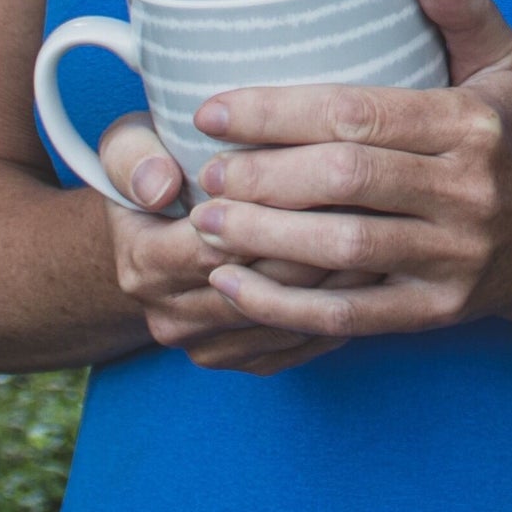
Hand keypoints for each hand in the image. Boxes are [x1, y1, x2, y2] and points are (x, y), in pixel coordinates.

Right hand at [98, 115, 368, 373]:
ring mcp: (209, 346)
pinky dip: (340, 309)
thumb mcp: (126, 149)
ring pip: (290, 316)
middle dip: (318, 243)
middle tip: (375, 204)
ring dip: (340, 279)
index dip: (273, 211)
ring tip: (385, 233)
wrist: (152, 242)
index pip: (221, 243)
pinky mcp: (243, 361)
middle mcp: (173, 317)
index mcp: (144, 264)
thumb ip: (133, 158)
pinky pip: (302, 343)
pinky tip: (374, 272)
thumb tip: (159, 186)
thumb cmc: (153, 178)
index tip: (326, 173)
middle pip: (264, 283)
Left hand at [183, 0, 511, 338]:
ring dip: (263, 239)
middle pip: (345, 181)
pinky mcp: (434, 312)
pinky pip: (348, 317)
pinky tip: (232, 285)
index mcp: (471, 124)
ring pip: (344, 251)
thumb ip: (464, 9)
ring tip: (205, 224)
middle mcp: (466, 191)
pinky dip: (283, 307)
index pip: (360, 114)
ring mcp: (452, 258)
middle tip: (205, 173)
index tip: (213, 111)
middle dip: (262, 177)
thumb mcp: (506, 66)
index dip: (277, 112)